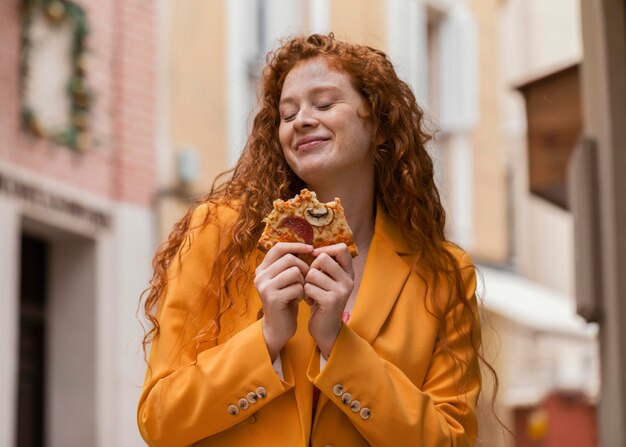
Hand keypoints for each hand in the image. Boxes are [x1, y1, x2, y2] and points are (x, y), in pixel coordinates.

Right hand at [254, 242, 312, 360]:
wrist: (279, 327)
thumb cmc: (286, 300)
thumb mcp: (285, 279)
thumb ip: (289, 264)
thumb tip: (308, 246)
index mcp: (262, 269)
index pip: (279, 248)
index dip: (296, 245)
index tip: (311, 248)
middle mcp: (260, 276)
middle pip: (289, 259)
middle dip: (303, 267)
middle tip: (306, 279)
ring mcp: (265, 287)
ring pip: (294, 272)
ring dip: (302, 281)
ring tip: (299, 291)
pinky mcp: (273, 298)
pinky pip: (297, 287)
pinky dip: (301, 293)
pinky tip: (297, 300)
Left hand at [304, 243, 354, 358]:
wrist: (326, 329)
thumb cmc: (322, 300)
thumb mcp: (328, 280)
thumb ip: (326, 266)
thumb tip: (312, 248)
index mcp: (349, 273)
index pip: (342, 248)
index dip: (325, 249)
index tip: (316, 257)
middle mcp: (348, 280)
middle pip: (323, 258)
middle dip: (311, 268)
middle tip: (312, 281)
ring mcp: (341, 290)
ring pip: (313, 273)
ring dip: (307, 283)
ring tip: (311, 293)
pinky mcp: (331, 301)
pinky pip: (309, 287)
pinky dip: (305, 294)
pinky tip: (310, 302)